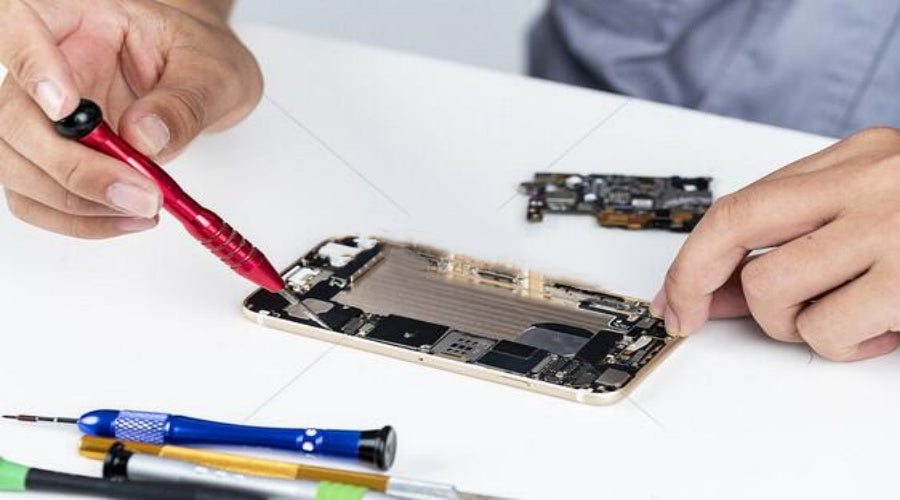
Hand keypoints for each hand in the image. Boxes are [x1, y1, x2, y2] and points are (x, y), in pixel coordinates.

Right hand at [0, 0, 261, 237]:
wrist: (201, 82)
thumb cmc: (200, 61)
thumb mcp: (213, 73)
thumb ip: (183, 101)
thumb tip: (144, 137)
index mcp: (76, 19)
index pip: (19, 24)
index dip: (31, 65)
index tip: (68, 108)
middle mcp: (46, 65)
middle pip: (14, 116)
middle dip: (72, 166)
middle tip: (140, 193)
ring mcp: (38, 114)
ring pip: (14, 164)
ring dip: (75, 202)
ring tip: (143, 208)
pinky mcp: (47, 158)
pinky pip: (33, 197)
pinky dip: (77, 219)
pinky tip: (124, 218)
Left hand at [651, 127, 899, 360]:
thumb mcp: (876, 215)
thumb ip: (802, 239)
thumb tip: (723, 290)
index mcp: (858, 159)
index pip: (742, 203)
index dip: (693, 256)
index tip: (675, 294)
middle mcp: (867, 180)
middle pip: (731, 225)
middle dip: (693, 280)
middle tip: (691, 316)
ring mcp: (887, 225)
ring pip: (767, 286)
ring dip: (789, 323)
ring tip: (840, 320)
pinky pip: (824, 329)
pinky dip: (841, 346)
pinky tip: (879, 334)